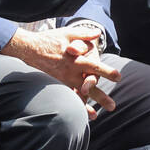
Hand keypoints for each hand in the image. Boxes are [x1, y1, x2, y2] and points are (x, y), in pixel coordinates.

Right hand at [2, 26, 120, 112]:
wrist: (30, 49)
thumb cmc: (50, 39)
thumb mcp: (68, 33)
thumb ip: (84, 35)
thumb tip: (97, 33)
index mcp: (76, 61)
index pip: (94, 67)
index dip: (107, 72)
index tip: (118, 77)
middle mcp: (70, 73)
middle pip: (88, 87)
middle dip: (101, 97)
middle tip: (112, 106)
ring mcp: (63, 81)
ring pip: (77, 95)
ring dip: (87, 107)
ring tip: (97, 116)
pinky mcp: (57, 84)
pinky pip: (67, 96)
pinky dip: (74, 105)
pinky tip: (80, 114)